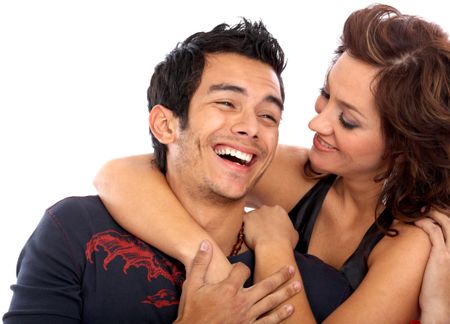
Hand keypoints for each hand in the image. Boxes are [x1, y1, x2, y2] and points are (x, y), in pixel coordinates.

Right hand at [175, 240, 301, 323]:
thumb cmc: (192, 311)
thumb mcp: (192, 285)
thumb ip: (200, 263)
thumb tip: (205, 243)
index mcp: (228, 289)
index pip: (242, 270)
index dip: (241, 266)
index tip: (239, 268)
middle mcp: (241, 301)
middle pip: (265, 285)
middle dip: (280, 276)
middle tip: (291, 268)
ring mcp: (247, 316)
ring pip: (271, 303)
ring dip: (285, 293)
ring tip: (298, 286)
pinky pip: (268, 322)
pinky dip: (280, 315)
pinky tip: (289, 309)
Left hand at [244, 205, 297, 249]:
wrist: (273, 246)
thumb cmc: (285, 242)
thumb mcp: (294, 235)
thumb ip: (290, 229)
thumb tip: (289, 231)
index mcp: (279, 210)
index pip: (273, 213)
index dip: (271, 222)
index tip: (269, 230)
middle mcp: (267, 208)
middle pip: (261, 213)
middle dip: (260, 222)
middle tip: (260, 234)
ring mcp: (255, 212)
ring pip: (251, 218)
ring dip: (251, 225)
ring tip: (253, 237)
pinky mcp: (246, 218)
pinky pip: (242, 222)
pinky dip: (244, 228)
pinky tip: (246, 236)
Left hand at [415, 209, 449, 322]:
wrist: (439, 306)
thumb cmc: (436, 287)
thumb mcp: (440, 266)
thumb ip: (438, 251)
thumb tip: (428, 240)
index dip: (445, 214)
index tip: (432, 209)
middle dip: (439, 209)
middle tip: (425, 205)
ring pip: (445, 223)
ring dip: (431, 213)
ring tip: (419, 210)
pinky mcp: (442, 256)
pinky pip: (434, 232)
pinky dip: (425, 224)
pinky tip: (416, 222)